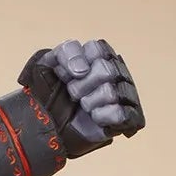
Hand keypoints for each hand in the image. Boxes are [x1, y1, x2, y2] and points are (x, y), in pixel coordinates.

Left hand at [23, 40, 143, 156]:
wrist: (53, 126)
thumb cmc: (53, 94)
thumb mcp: (47, 65)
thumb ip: (65, 53)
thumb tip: (83, 69)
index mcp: (100, 55)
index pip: (95, 48)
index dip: (74, 64)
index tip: (67, 75)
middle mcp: (117, 70)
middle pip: (105, 71)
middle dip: (81, 86)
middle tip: (74, 94)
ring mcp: (125, 93)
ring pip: (111, 93)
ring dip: (89, 103)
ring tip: (84, 107)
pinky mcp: (129, 116)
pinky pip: (119, 113)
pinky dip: (102, 117)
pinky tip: (95, 117)